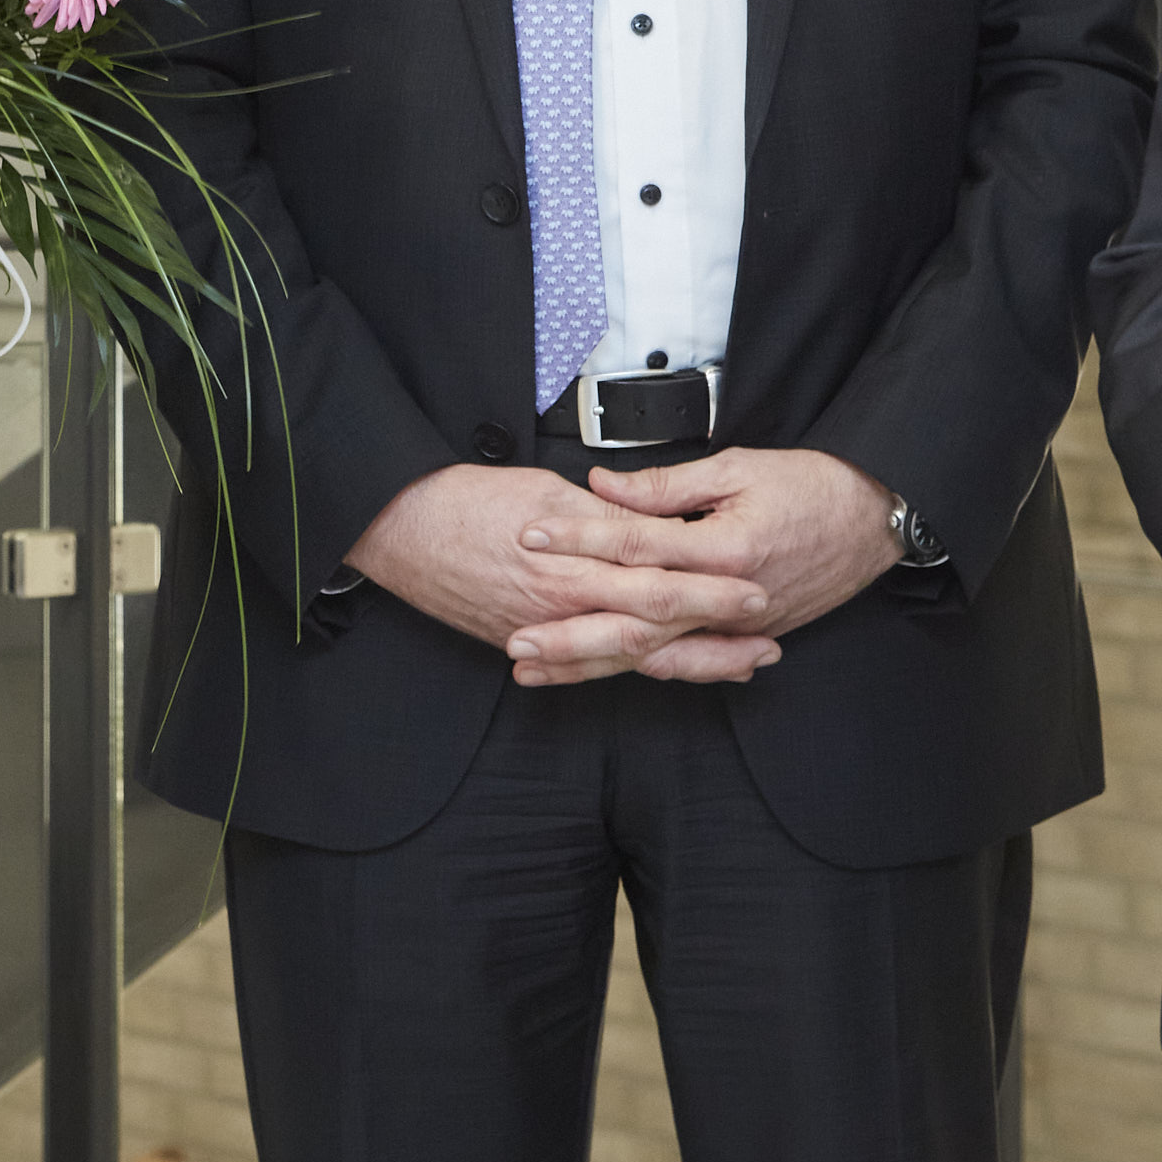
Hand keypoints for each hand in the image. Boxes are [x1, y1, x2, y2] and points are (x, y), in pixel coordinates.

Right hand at [340, 462, 777, 683]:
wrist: (396, 530)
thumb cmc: (464, 501)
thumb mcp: (544, 489)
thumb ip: (605, 515)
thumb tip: (656, 525)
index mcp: (574, 566)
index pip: (659, 582)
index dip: (711, 589)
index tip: (756, 588)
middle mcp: (563, 609)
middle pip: (654, 632)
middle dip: (714, 640)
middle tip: (765, 643)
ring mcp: (543, 634)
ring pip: (627, 658)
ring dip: (686, 665)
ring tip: (735, 665)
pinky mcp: (524, 642)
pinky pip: (588, 666)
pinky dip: (631, 672)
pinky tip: (660, 671)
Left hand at [505, 448, 899, 686]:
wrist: (874, 519)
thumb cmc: (812, 486)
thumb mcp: (737, 468)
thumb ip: (665, 487)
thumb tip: (603, 488)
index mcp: (724, 550)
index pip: (635, 546)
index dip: (578, 540)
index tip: (529, 538)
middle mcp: (729, 599)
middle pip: (635, 622)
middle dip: (571, 635)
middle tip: (515, 641)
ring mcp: (738, 626)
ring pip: (655, 653)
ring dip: (594, 663)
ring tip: (541, 668)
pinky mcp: (746, 638)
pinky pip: (687, 661)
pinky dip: (641, 670)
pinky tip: (600, 674)